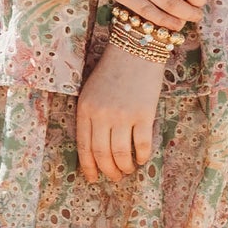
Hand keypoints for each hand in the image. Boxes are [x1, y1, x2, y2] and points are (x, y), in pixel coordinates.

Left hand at [74, 40, 162, 181]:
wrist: (136, 48)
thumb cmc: (112, 70)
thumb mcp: (91, 91)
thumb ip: (90, 117)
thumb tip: (96, 149)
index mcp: (85, 109)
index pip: (83, 147)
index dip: (89, 167)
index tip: (93, 178)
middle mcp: (101, 115)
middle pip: (102, 154)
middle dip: (108, 171)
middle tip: (115, 177)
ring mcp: (123, 115)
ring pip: (121, 155)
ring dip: (125, 167)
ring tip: (128, 169)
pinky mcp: (143, 114)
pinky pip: (142, 145)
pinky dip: (143, 156)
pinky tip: (143, 158)